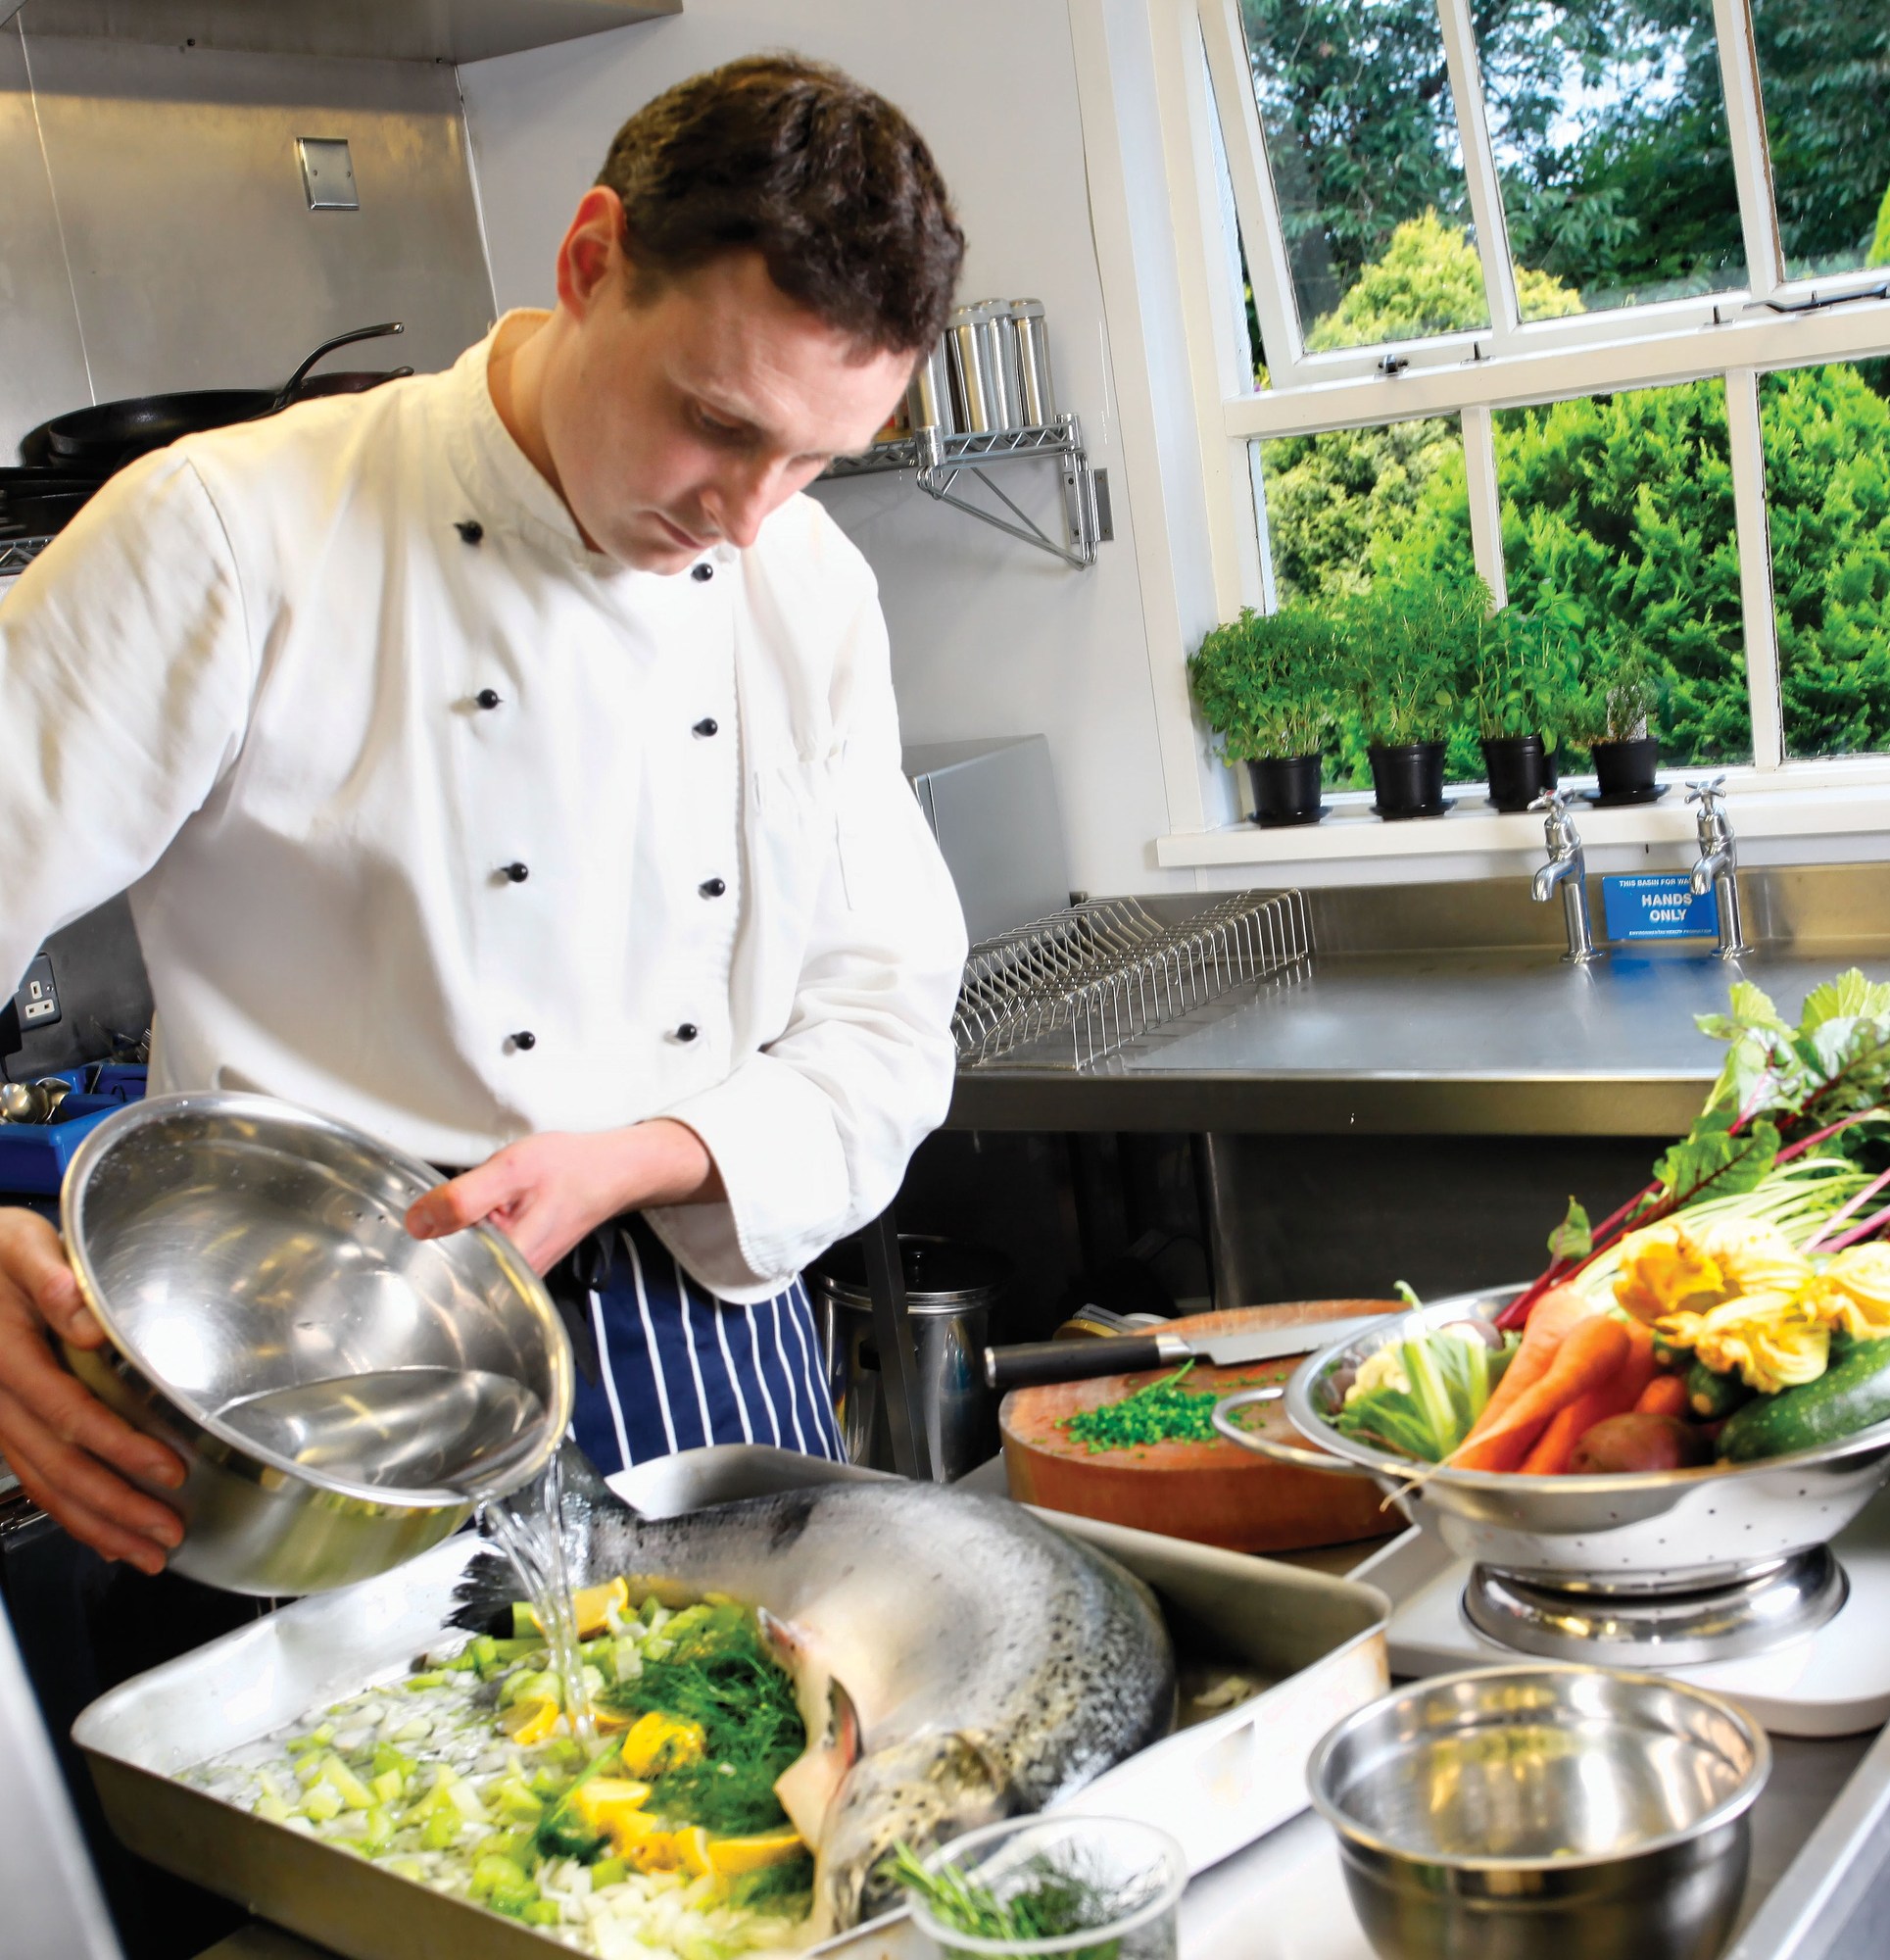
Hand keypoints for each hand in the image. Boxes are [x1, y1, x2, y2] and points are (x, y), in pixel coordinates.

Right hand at [0, 1208, 185, 1573]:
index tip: (167, 1469)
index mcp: (9, 1358)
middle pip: (58, 1466)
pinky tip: (106, 1539)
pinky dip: (71, 1515)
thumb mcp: (20, 1246)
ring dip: (98, 1525)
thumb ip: (52, 1281)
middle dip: (116, 1506)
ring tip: (148, 1552)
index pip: (69, 1414)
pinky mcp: (5, 1428)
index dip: (118, 1447)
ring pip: (46, 1485)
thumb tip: (90, 1323)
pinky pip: (34, 1481)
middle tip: (168, 1531)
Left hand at [404, 1120, 722, 1272]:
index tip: (409, 1223)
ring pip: (462, 1260)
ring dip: (451, 1234)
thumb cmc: (571, 1170)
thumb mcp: (511, 1170)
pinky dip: (468, 1233)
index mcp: (510, 1261)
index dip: (417, 1246)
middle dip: (433, 1238)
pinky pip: (478, 1254)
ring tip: (458, 1208)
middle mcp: (514, 1277)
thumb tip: (417, 1222)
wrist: (610, 1171)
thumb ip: (463, 1198)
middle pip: (449, 1269)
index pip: (442, 1270)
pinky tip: (473, 1214)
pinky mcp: (518, 1261)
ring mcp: (517, 1272)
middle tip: (433, 1206)